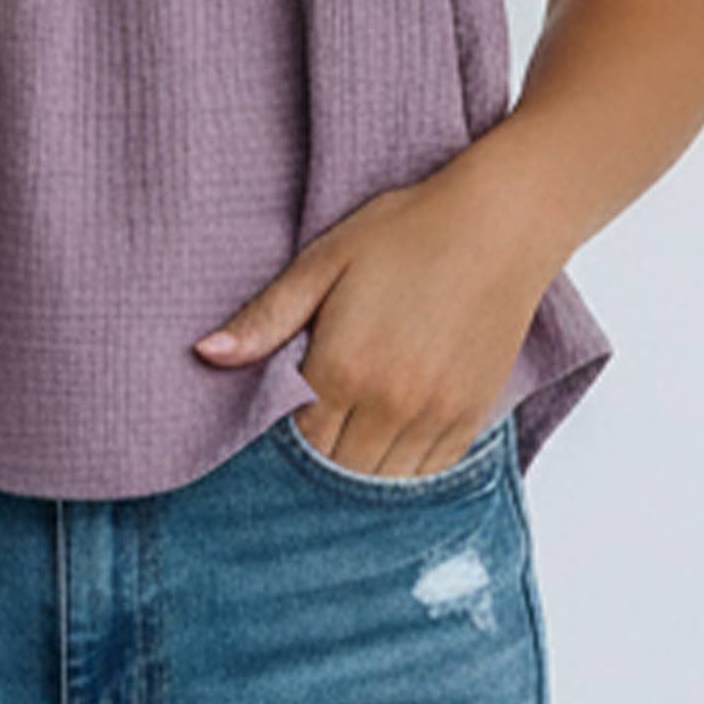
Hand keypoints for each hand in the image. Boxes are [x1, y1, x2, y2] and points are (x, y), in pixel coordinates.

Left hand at [191, 151, 550, 477]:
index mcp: (342, 368)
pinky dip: (405, 469)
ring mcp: (435, 415)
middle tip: (317, 427)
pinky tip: (392, 440)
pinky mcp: (471, 415)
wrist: (498, 224)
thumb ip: (265, 317)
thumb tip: (205, 353)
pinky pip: (429, 472)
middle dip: (321, 457)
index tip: (285, 419)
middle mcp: (389, 404)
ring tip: (353, 435)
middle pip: (338, 469)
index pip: (298, 442)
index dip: (285, 439)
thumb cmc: (406, 233)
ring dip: (361, 467)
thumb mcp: (323, 262)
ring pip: (382, 480)